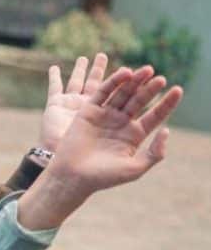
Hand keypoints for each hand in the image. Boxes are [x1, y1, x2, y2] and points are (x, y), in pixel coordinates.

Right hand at [18, 66, 182, 229]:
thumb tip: (166, 131)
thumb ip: (154, 154)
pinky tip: (126, 73)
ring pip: (123, 93)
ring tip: (147, 71)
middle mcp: (120, 124)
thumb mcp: (134, 170)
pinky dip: (114, 81)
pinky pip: (103, 92)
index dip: (166, 104)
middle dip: (150, 90)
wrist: (72, 177)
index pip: (154, 116)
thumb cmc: (102, 178)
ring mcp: (105, 116)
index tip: (178, 91)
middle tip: (161, 79)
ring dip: (135, 82)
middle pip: (140, 101)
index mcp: (133, 136)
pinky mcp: (88, 111)